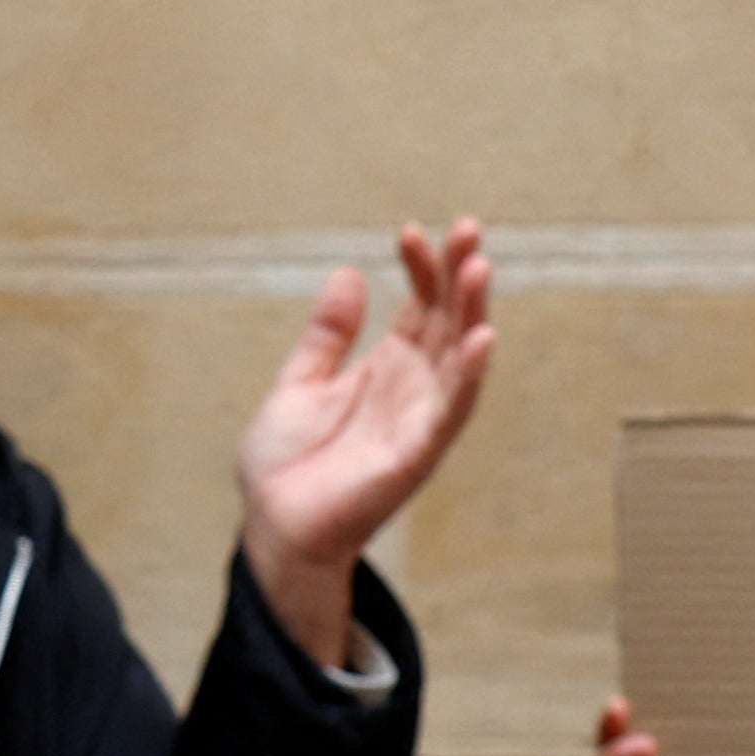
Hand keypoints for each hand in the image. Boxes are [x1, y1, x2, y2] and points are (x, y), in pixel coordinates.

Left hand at [235, 221, 495, 669]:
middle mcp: (412, 391)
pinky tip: (482, 337)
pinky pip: (450, 411)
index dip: (420, 269)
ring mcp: (419, 422)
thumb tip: (348, 273)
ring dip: (472, 314)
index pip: (418, 308)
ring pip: (458, 359)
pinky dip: (468, 375)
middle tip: (466, 228)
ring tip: (478, 266)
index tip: (409, 232)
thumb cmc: (287, 465)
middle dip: (458, 276)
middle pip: (446, 323)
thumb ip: (327, 334)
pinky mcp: (415, 455)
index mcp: (387, 370)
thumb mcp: (300, 382)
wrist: (272, 527)